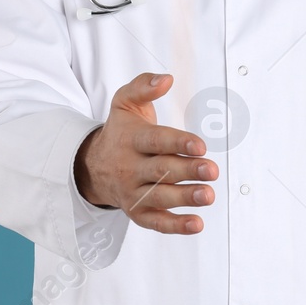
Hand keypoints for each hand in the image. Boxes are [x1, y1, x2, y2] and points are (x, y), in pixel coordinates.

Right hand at [74, 73, 216, 233]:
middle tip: (212, 170)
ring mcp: (133, 192)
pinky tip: (197, 223)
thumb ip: (143, 86)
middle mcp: (131, 168)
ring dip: (185, 198)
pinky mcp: (138, 213)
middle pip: (161, 171)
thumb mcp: (124, 103)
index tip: (200, 145)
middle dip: (187, 172)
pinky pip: (156, 222)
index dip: (178, 143)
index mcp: (131, 140)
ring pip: (160, 197)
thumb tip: (167, 78)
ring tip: (209, 195)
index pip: (155, 141)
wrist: (93, 166)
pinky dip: (176, 226)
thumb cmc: (121, 131)